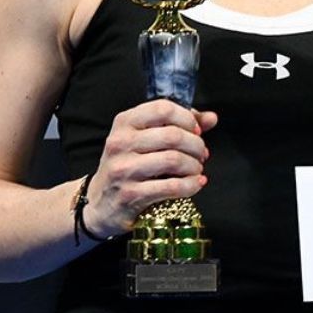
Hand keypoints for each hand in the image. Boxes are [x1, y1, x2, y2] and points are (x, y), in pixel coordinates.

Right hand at [80, 100, 215, 238]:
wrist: (101, 203)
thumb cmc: (130, 166)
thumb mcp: (146, 140)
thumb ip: (179, 126)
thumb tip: (211, 118)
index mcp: (125, 122)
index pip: (163, 109)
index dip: (187, 119)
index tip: (197, 131)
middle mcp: (120, 143)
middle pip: (173, 135)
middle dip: (196, 145)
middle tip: (201, 155)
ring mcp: (123, 169)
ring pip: (174, 160)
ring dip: (194, 166)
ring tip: (196, 170)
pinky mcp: (130, 194)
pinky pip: (171, 187)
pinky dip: (191, 185)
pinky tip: (195, 184)